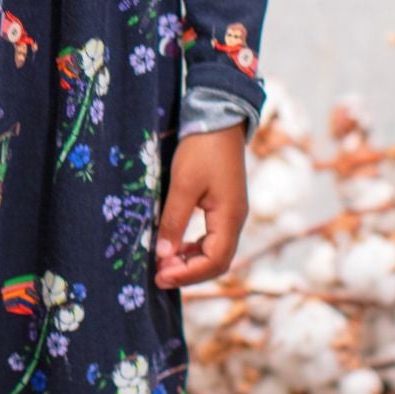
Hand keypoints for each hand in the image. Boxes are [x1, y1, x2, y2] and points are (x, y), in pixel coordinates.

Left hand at [154, 123, 248, 288]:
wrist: (219, 117)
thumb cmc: (202, 148)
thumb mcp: (183, 183)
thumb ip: (174, 220)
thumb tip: (163, 255)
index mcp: (230, 217)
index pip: (215, 261)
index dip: (188, 274)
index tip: (161, 276)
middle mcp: (235, 219)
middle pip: (217, 261)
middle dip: (189, 272)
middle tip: (159, 275)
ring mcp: (231, 212)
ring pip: (214, 250)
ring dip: (190, 261)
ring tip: (163, 263)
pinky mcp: (224, 204)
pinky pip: (211, 236)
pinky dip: (194, 247)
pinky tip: (175, 245)